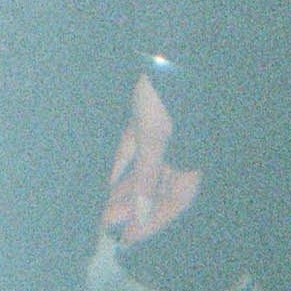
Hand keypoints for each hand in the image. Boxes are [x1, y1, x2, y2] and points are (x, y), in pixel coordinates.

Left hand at [103, 72, 198, 243]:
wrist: (163, 51)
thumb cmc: (164, 96)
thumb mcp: (154, 138)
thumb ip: (147, 177)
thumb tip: (140, 214)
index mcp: (188, 159)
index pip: (172, 202)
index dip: (151, 222)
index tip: (128, 238)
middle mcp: (177, 151)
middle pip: (154, 188)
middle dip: (131, 207)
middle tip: (106, 224)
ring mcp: (161, 134)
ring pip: (142, 171)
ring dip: (124, 188)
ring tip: (102, 207)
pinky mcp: (146, 117)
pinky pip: (133, 149)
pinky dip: (120, 163)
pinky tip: (106, 178)